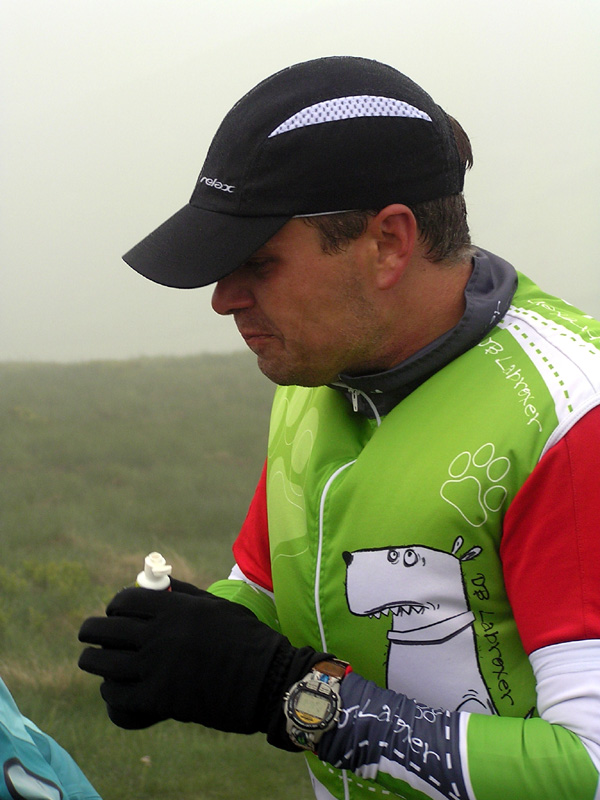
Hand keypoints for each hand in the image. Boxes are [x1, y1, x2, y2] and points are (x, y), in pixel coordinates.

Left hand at [78, 587, 327, 747]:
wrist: (266, 679)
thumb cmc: (246, 638)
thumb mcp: (216, 606)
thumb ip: (185, 595)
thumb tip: (160, 586)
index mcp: (174, 608)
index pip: (126, 600)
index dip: (114, 605)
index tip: (113, 612)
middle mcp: (159, 634)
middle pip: (107, 630)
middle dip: (91, 631)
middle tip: (87, 634)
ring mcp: (156, 667)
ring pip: (104, 662)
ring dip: (93, 660)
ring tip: (91, 660)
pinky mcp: (158, 698)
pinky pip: (117, 693)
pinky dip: (110, 690)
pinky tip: (112, 688)